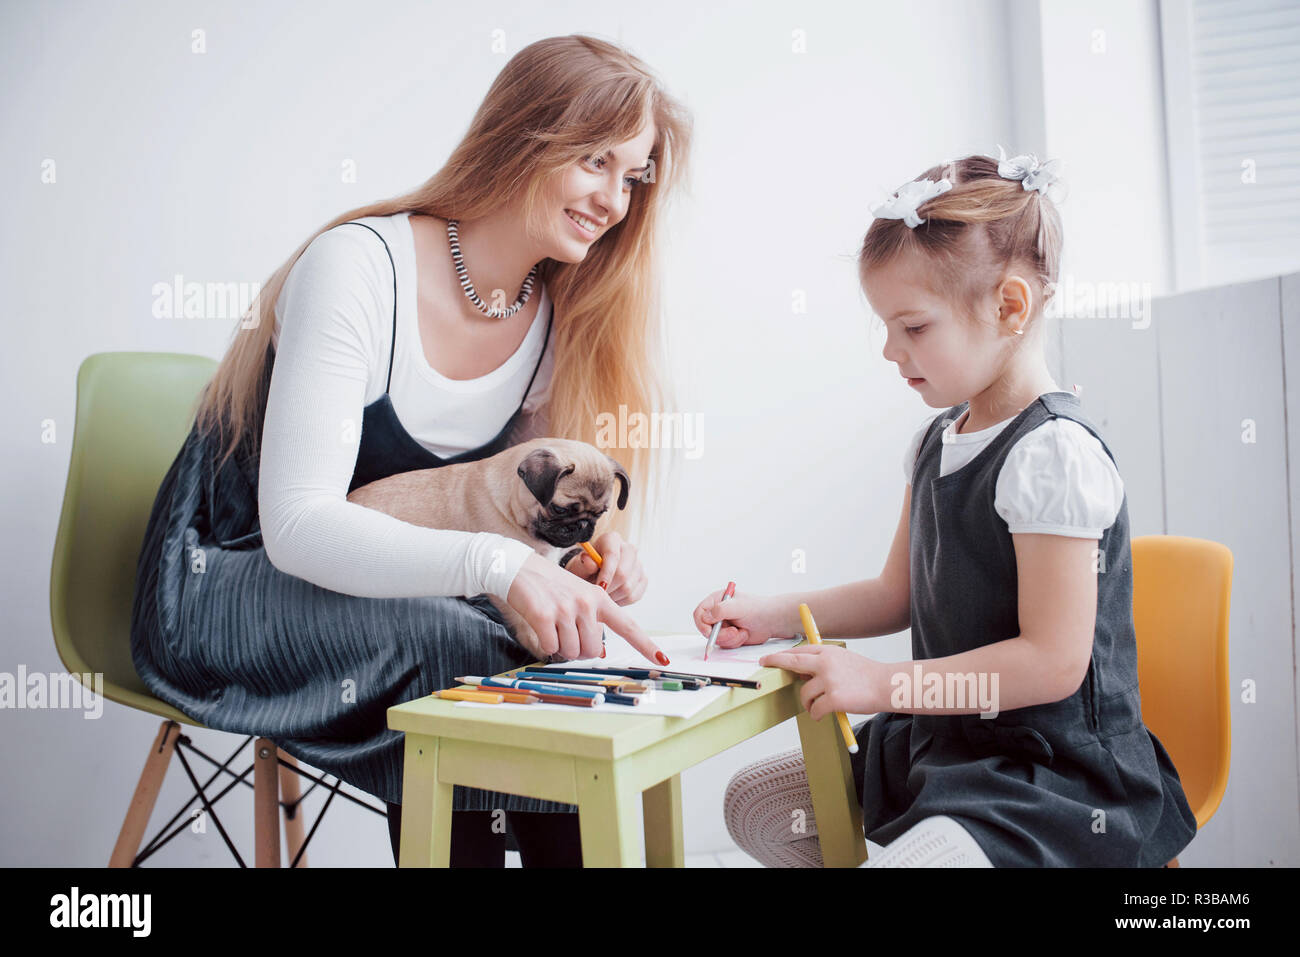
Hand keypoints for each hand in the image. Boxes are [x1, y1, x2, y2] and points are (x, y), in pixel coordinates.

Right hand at [506, 552, 667, 665]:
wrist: (521, 569)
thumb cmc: (553, 587)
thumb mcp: (580, 596)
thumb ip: (592, 621)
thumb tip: (596, 651)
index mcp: (600, 599)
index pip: (628, 626)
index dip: (646, 645)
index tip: (663, 660)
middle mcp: (587, 603)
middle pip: (592, 650)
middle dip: (579, 650)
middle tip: (566, 633)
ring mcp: (566, 609)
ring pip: (571, 652)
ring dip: (561, 647)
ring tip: (553, 626)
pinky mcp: (545, 616)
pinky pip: (551, 648)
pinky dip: (546, 644)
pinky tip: (542, 626)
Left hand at [562, 531, 646, 605]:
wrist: (591, 576)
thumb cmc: (584, 569)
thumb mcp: (578, 566)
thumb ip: (583, 564)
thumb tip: (589, 562)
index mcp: (612, 539)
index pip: (613, 555)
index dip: (606, 573)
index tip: (598, 587)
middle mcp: (629, 549)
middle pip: (623, 573)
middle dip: (608, 588)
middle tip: (597, 596)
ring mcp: (638, 565)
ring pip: (628, 587)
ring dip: (612, 596)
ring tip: (601, 596)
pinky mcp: (643, 579)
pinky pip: (634, 596)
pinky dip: (620, 601)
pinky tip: (611, 598)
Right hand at [691, 589, 796, 647]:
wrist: (772, 621)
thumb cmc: (758, 609)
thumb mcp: (738, 606)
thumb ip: (720, 610)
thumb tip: (706, 617)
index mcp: (716, 601)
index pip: (699, 613)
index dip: (701, 624)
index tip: (710, 632)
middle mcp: (717, 613)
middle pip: (705, 629)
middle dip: (720, 634)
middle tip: (734, 632)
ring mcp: (723, 626)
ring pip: (716, 639)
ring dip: (730, 639)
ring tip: (742, 631)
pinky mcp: (728, 636)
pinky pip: (724, 644)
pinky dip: (735, 642)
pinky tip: (744, 634)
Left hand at [757, 645, 887, 718]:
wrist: (886, 686)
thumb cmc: (866, 676)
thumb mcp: (843, 660)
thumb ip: (823, 664)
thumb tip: (801, 674)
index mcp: (828, 653)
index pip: (799, 652)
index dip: (782, 655)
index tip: (769, 658)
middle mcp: (826, 664)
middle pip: (792, 662)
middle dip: (775, 663)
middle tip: (764, 665)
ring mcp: (829, 681)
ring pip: (805, 694)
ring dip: (808, 704)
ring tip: (818, 707)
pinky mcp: (834, 699)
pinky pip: (815, 710)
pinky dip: (817, 715)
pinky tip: (824, 715)